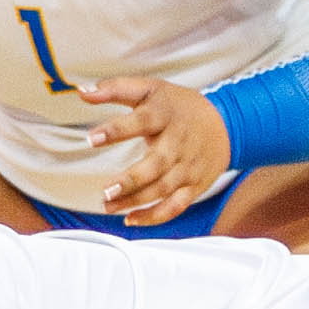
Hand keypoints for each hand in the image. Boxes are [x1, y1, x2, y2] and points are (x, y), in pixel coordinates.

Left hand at [81, 75, 231, 224]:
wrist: (225, 124)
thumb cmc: (178, 107)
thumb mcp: (150, 89)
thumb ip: (115, 89)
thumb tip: (82, 91)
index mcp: (165, 114)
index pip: (142, 120)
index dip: (117, 130)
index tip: (91, 138)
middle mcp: (178, 142)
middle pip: (156, 164)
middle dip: (131, 179)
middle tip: (106, 191)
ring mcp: (188, 166)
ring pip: (163, 188)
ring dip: (135, 200)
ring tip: (108, 205)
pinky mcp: (194, 186)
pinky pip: (175, 205)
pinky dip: (155, 216)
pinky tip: (131, 219)